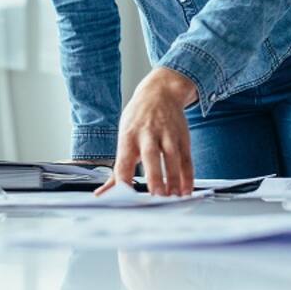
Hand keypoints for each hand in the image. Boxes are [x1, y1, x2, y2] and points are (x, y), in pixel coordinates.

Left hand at [96, 67, 196, 196]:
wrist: (160, 93)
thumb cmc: (138, 120)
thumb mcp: (123, 138)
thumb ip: (117, 169)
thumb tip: (102, 194)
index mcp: (128, 137)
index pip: (123, 161)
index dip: (124, 178)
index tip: (125, 196)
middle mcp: (148, 135)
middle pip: (151, 156)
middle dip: (154, 176)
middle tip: (157, 195)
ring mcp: (168, 135)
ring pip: (172, 158)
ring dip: (174, 179)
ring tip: (173, 197)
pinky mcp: (182, 138)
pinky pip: (187, 159)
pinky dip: (188, 176)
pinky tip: (186, 190)